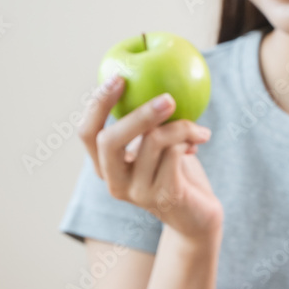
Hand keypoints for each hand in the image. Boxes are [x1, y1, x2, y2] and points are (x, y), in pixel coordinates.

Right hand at [78, 76, 222, 241]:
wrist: (199, 216)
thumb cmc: (176, 172)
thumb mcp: (157, 145)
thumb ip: (146, 121)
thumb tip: (148, 72)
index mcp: (105, 166)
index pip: (86, 133)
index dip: (97, 104)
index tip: (118, 77)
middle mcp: (115, 182)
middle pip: (110, 140)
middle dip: (137, 114)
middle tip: (167, 97)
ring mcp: (137, 192)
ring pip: (152, 142)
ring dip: (180, 126)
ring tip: (198, 128)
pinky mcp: (164, 197)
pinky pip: (174, 154)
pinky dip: (189, 139)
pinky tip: (202, 139)